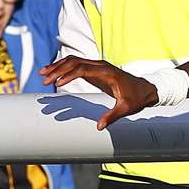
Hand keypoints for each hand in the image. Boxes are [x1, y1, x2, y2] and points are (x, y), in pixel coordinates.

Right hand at [38, 57, 157, 128]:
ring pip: (74, 61)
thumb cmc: (136, 98)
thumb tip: (99, 127)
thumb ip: (112, 116)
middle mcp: (101, 65)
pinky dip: (64, 67)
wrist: (145, 89)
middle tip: (44, 78)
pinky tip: (54, 73)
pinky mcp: (95, 69)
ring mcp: (97, 65)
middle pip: (74, 62)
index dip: (68, 75)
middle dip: (58, 69)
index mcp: (107, 72)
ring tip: (43, 74)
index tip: (57, 83)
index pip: (83, 69)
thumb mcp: (126, 109)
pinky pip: (77, 64)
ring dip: (58, 66)